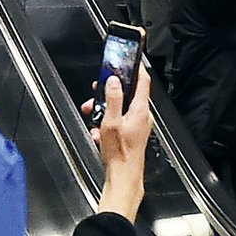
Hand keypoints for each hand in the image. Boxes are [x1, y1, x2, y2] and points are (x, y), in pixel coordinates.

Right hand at [80, 71, 152, 221]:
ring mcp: (138, 124)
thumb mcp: (111, 122)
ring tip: (92, 114)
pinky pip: (119, 120)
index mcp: (140, 109)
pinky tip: (97, 132)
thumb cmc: (119, 153)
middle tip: (97, 90)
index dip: (136, 68)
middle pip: (128, 94)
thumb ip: (112, 99)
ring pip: (121, 108)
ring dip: (105, 109)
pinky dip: (107, 122)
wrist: (124, 175)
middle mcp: (142, 115)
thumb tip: (113, 81)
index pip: (143, 81)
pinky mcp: (133, 133)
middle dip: (110, 92)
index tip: (129, 59)